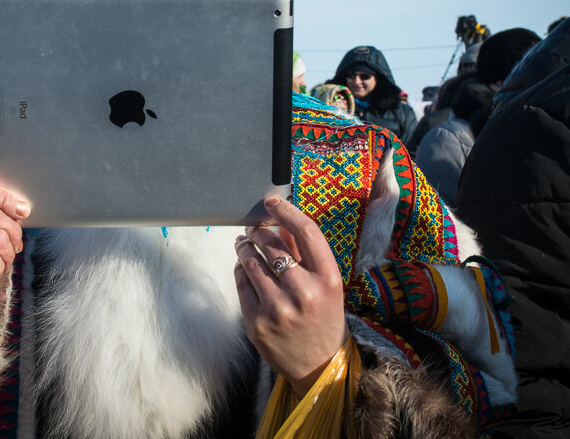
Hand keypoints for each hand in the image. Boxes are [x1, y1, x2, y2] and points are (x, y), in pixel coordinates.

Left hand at [234, 197, 347, 396]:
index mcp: (329, 280)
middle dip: (258, 231)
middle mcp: (304, 293)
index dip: (286, 212)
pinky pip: (241, 283)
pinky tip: (244, 267)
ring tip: (244, 244)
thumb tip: (281, 220)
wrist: (320, 367)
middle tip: (253, 229)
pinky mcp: (256, 323)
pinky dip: (240, 269)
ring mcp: (278, 309)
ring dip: (244, 247)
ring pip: (250, 261)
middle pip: (272, 244)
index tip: (271, 202)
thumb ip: (305, 253)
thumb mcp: (327, 286)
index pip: (306, 232)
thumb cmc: (324, 318)